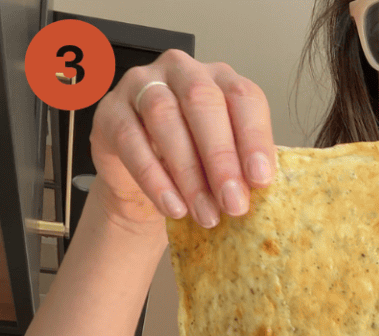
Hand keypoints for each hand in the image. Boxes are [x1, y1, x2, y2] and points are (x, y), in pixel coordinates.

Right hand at [89, 50, 275, 234]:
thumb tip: (260, 188)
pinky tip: (173, 206)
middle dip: (221, 157)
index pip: (243, 97)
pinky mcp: (111, 110)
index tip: (261, 179)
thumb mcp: (228, 162)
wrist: (148, 183)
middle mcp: (182, 71)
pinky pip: (131, 140)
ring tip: (206, 213)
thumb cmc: (198, 165)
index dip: (254, 138)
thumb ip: (244, 166)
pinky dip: (154, 179)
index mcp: (221, 78)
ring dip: (188, 173)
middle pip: (202, 101)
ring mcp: (141, 84)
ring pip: (164, 117)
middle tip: (234, 203)